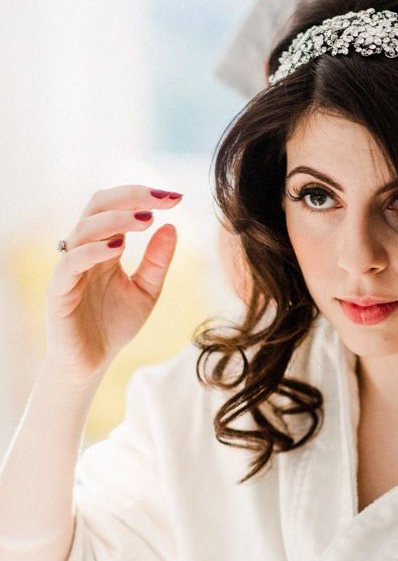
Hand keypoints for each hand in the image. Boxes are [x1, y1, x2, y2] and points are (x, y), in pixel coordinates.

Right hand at [44, 186, 181, 384]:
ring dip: (116, 220)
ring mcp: (69, 268)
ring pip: (84, 229)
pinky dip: (94, 250)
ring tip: (147, 219)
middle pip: (97, 206)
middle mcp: (84, 250)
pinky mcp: (59, 290)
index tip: (177, 198)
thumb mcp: (147, 290)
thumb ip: (157, 262)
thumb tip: (172, 226)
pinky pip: (71, 262)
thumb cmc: (115, 324)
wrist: (92, 363)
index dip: (143, 197)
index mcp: (104, 246)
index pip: (117, 207)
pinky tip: (119, 246)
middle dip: (130, 197)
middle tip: (163, 199)